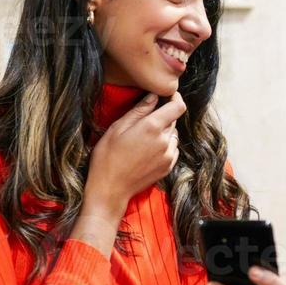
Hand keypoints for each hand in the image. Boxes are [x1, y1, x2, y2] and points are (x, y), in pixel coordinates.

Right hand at [84, 90, 185, 213]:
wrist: (110, 188)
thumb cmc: (107, 156)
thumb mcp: (118, 127)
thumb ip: (139, 110)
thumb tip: (154, 97)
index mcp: (152, 127)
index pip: (178, 106)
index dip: (176, 98)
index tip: (167, 96)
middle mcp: (165, 141)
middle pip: (173, 120)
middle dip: (163, 116)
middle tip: (143, 121)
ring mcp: (168, 156)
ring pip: (173, 135)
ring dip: (163, 132)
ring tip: (143, 139)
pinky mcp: (168, 167)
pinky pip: (172, 149)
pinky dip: (165, 146)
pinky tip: (147, 151)